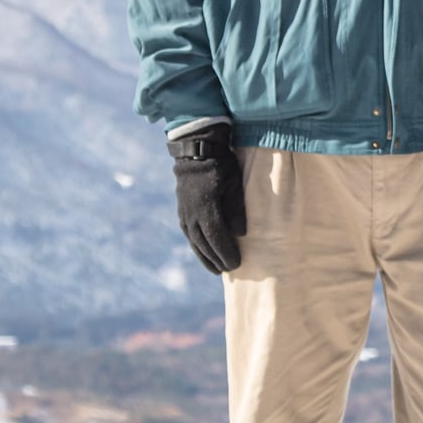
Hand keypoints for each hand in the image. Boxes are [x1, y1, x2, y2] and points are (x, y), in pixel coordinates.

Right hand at [170, 121, 245, 273]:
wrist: (196, 151)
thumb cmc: (221, 167)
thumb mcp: (234, 185)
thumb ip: (237, 210)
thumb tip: (240, 234)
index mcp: (206, 208)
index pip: (217, 238)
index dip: (226, 253)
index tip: (237, 265)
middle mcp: (192, 215)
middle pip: (204, 244)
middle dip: (216, 259)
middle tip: (228, 270)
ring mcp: (184, 213)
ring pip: (194, 241)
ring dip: (204, 257)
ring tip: (215, 269)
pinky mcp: (182, 211)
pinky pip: (189, 234)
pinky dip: (197, 246)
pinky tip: (203, 252)